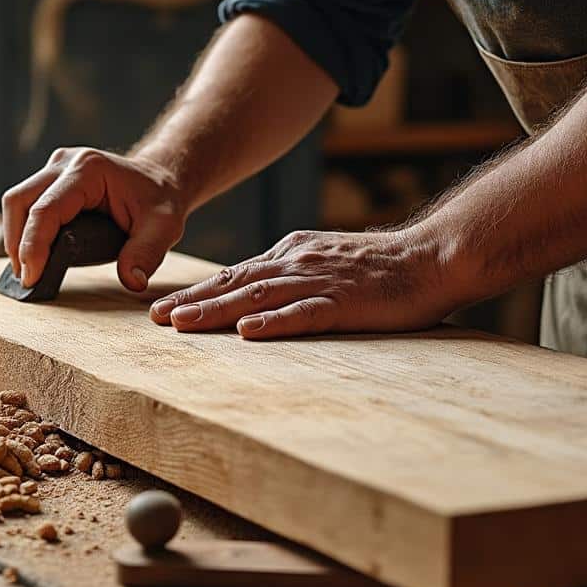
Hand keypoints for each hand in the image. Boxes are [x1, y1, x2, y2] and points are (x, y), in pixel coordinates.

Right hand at [2, 147, 187, 291]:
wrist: (161, 180)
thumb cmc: (161, 200)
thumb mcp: (164, 227)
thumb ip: (147, 253)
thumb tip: (132, 281)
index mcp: (89, 170)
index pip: (46, 209)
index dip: (33, 245)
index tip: (31, 278)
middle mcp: (65, 163)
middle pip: (19, 200)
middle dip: (16, 242)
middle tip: (25, 279)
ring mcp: (55, 169)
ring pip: (17, 201)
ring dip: (16, 238)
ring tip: (26, 271)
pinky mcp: (51, 180)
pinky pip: (26, 204)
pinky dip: (23, 231)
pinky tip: (31, 257)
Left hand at [149, 228, 459, 338]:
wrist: (431, 257)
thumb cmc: (380, 267)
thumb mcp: (323, 261)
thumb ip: (289, 275)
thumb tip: (252, 297)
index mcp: (291, 254)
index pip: (233, 276)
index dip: (196, 292)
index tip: (162, 309)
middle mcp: (297, 263)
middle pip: (235, 285)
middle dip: (192, 302)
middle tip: (154, 319)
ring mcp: (320, 281)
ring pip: (259, 298)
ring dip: (218, 312)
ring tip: (183, 325)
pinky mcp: (346, 301)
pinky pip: (305, 313)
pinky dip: (275, 323)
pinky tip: (249, 333)